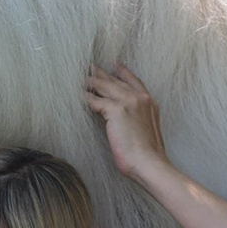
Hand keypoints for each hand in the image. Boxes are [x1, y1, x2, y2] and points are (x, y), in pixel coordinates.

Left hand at [83, 61, 173, 181]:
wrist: (149, 163)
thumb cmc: (147, 155)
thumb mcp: (147, 130)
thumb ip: (138, 119)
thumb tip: (122, 119)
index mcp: (149, 103)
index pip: (133, 80)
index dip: (123, 71)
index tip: (115, 64)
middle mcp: (140, 98)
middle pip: (115, 80)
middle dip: (100, 72)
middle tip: (88, 65)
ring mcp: (129, 102)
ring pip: (104, 86)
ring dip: (89, 81)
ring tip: (78, 78)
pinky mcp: (117, 109)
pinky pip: (94, 100)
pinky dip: (84, 98)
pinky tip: (77, 96)